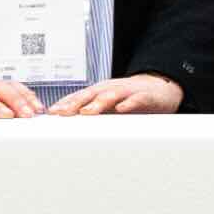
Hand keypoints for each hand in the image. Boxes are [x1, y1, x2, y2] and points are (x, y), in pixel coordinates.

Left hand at [49, 75, 186, 116]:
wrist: (160, 88)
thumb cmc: (130, 99)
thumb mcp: (108, 105)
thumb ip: (91, 112)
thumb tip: (67, 124)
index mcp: (100, 92)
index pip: (79, 96)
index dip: (65, 103)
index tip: (52, 113)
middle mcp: (111, 89)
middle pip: (91, 94)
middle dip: (76, 103)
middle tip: (63, 112)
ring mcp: (128, 92)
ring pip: (112, 95)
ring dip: (99, 103)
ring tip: (87, 112)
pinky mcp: (146, 96)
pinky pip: (137, 99)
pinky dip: (129, 103)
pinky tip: (122, 109)